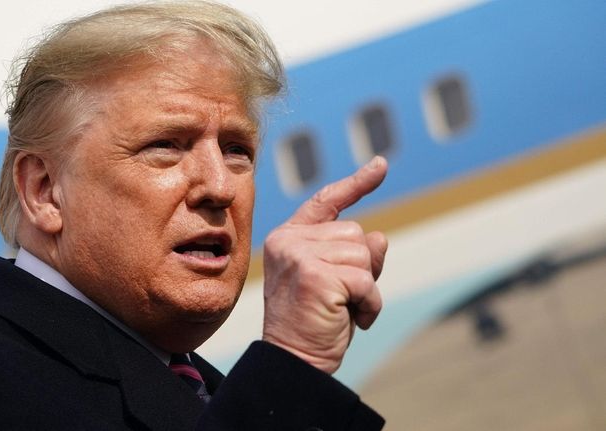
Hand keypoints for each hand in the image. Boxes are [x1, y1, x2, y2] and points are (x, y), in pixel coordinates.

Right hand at [261, 156, 387, 373]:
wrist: (294, 361)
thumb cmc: (315, 322)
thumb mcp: (338, 282)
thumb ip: (356, 256)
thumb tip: (381, 237)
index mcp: (288, 237)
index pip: (327, 202)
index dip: (357, 183)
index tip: (381, 165)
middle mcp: (289, 241)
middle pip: (356, 234)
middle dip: (363, 268)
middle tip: (342, 298)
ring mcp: (299, 255)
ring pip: (365, 254)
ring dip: (366, 288)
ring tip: (344, 310)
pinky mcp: (314, 274)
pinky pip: (366, 279)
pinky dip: (369, 304)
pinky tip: (352, 320)